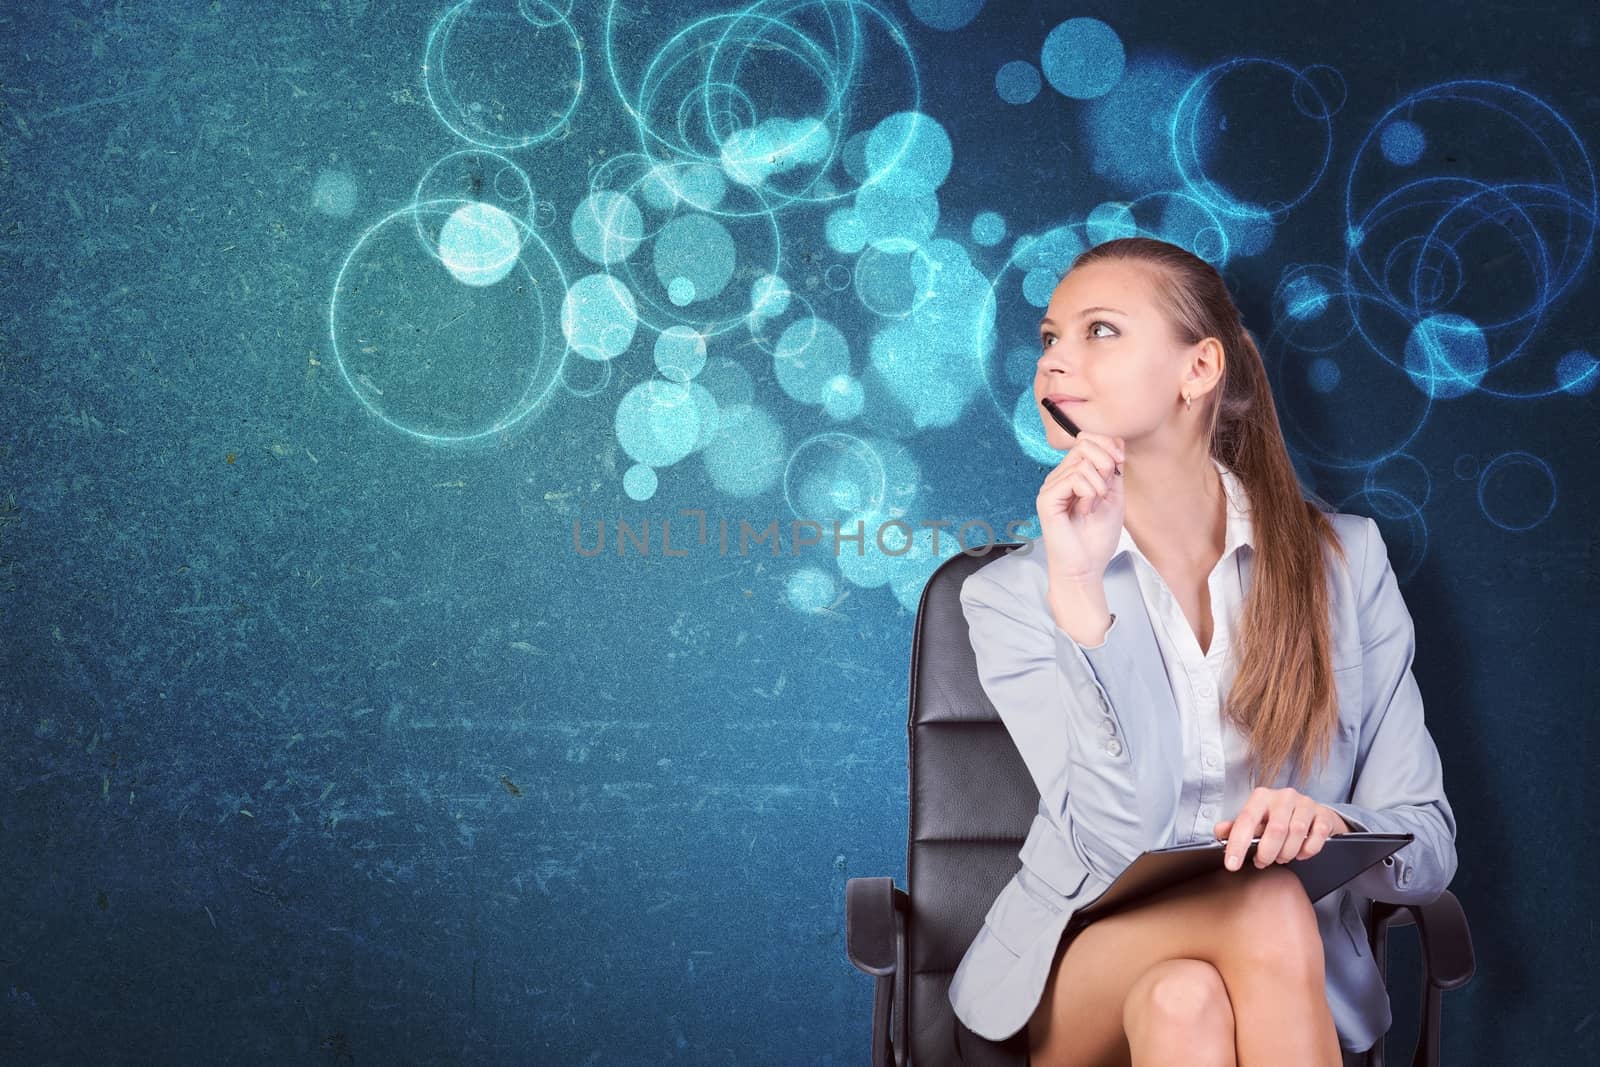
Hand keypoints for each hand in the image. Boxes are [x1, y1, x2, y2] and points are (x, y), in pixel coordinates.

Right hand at [1037, 430, 1125, 582]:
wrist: (1086, 568)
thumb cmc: (1097, 538)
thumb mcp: (1114, 496)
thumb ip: (1113, 469)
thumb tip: (1116, 441)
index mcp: (1072, 475)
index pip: (1087, 440)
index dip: (1108, 445)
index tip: (1121, 464)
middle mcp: (1058, 477)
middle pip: (1085, 445)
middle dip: (1106, 463)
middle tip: (1107, 490)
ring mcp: (1050, 487)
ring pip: (1083, 462)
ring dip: (1099, 486)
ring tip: (1094, 507)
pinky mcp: (1046, 498)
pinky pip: (1075, 478)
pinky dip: (1089, 494)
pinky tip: (1085, 511)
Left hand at [1212, 787, 1351, 870]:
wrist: (1310, 812)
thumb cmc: (1276, 818)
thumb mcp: (1255, 821)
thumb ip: (1236, 827)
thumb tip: (1219, 831)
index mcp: (1261, 796)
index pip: (1246, 819)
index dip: (1238, 844)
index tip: (1231, 865)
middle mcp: (1284, 796)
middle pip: (1275, 829)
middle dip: (1267, 852)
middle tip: (1262, 863)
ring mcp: (1306, 803)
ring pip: (1297, 833)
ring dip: (1287, 852)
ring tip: (1281, 858)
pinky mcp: (1324, 814)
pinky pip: (1318, 835)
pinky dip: (1308, 850)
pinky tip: (1300, 854)